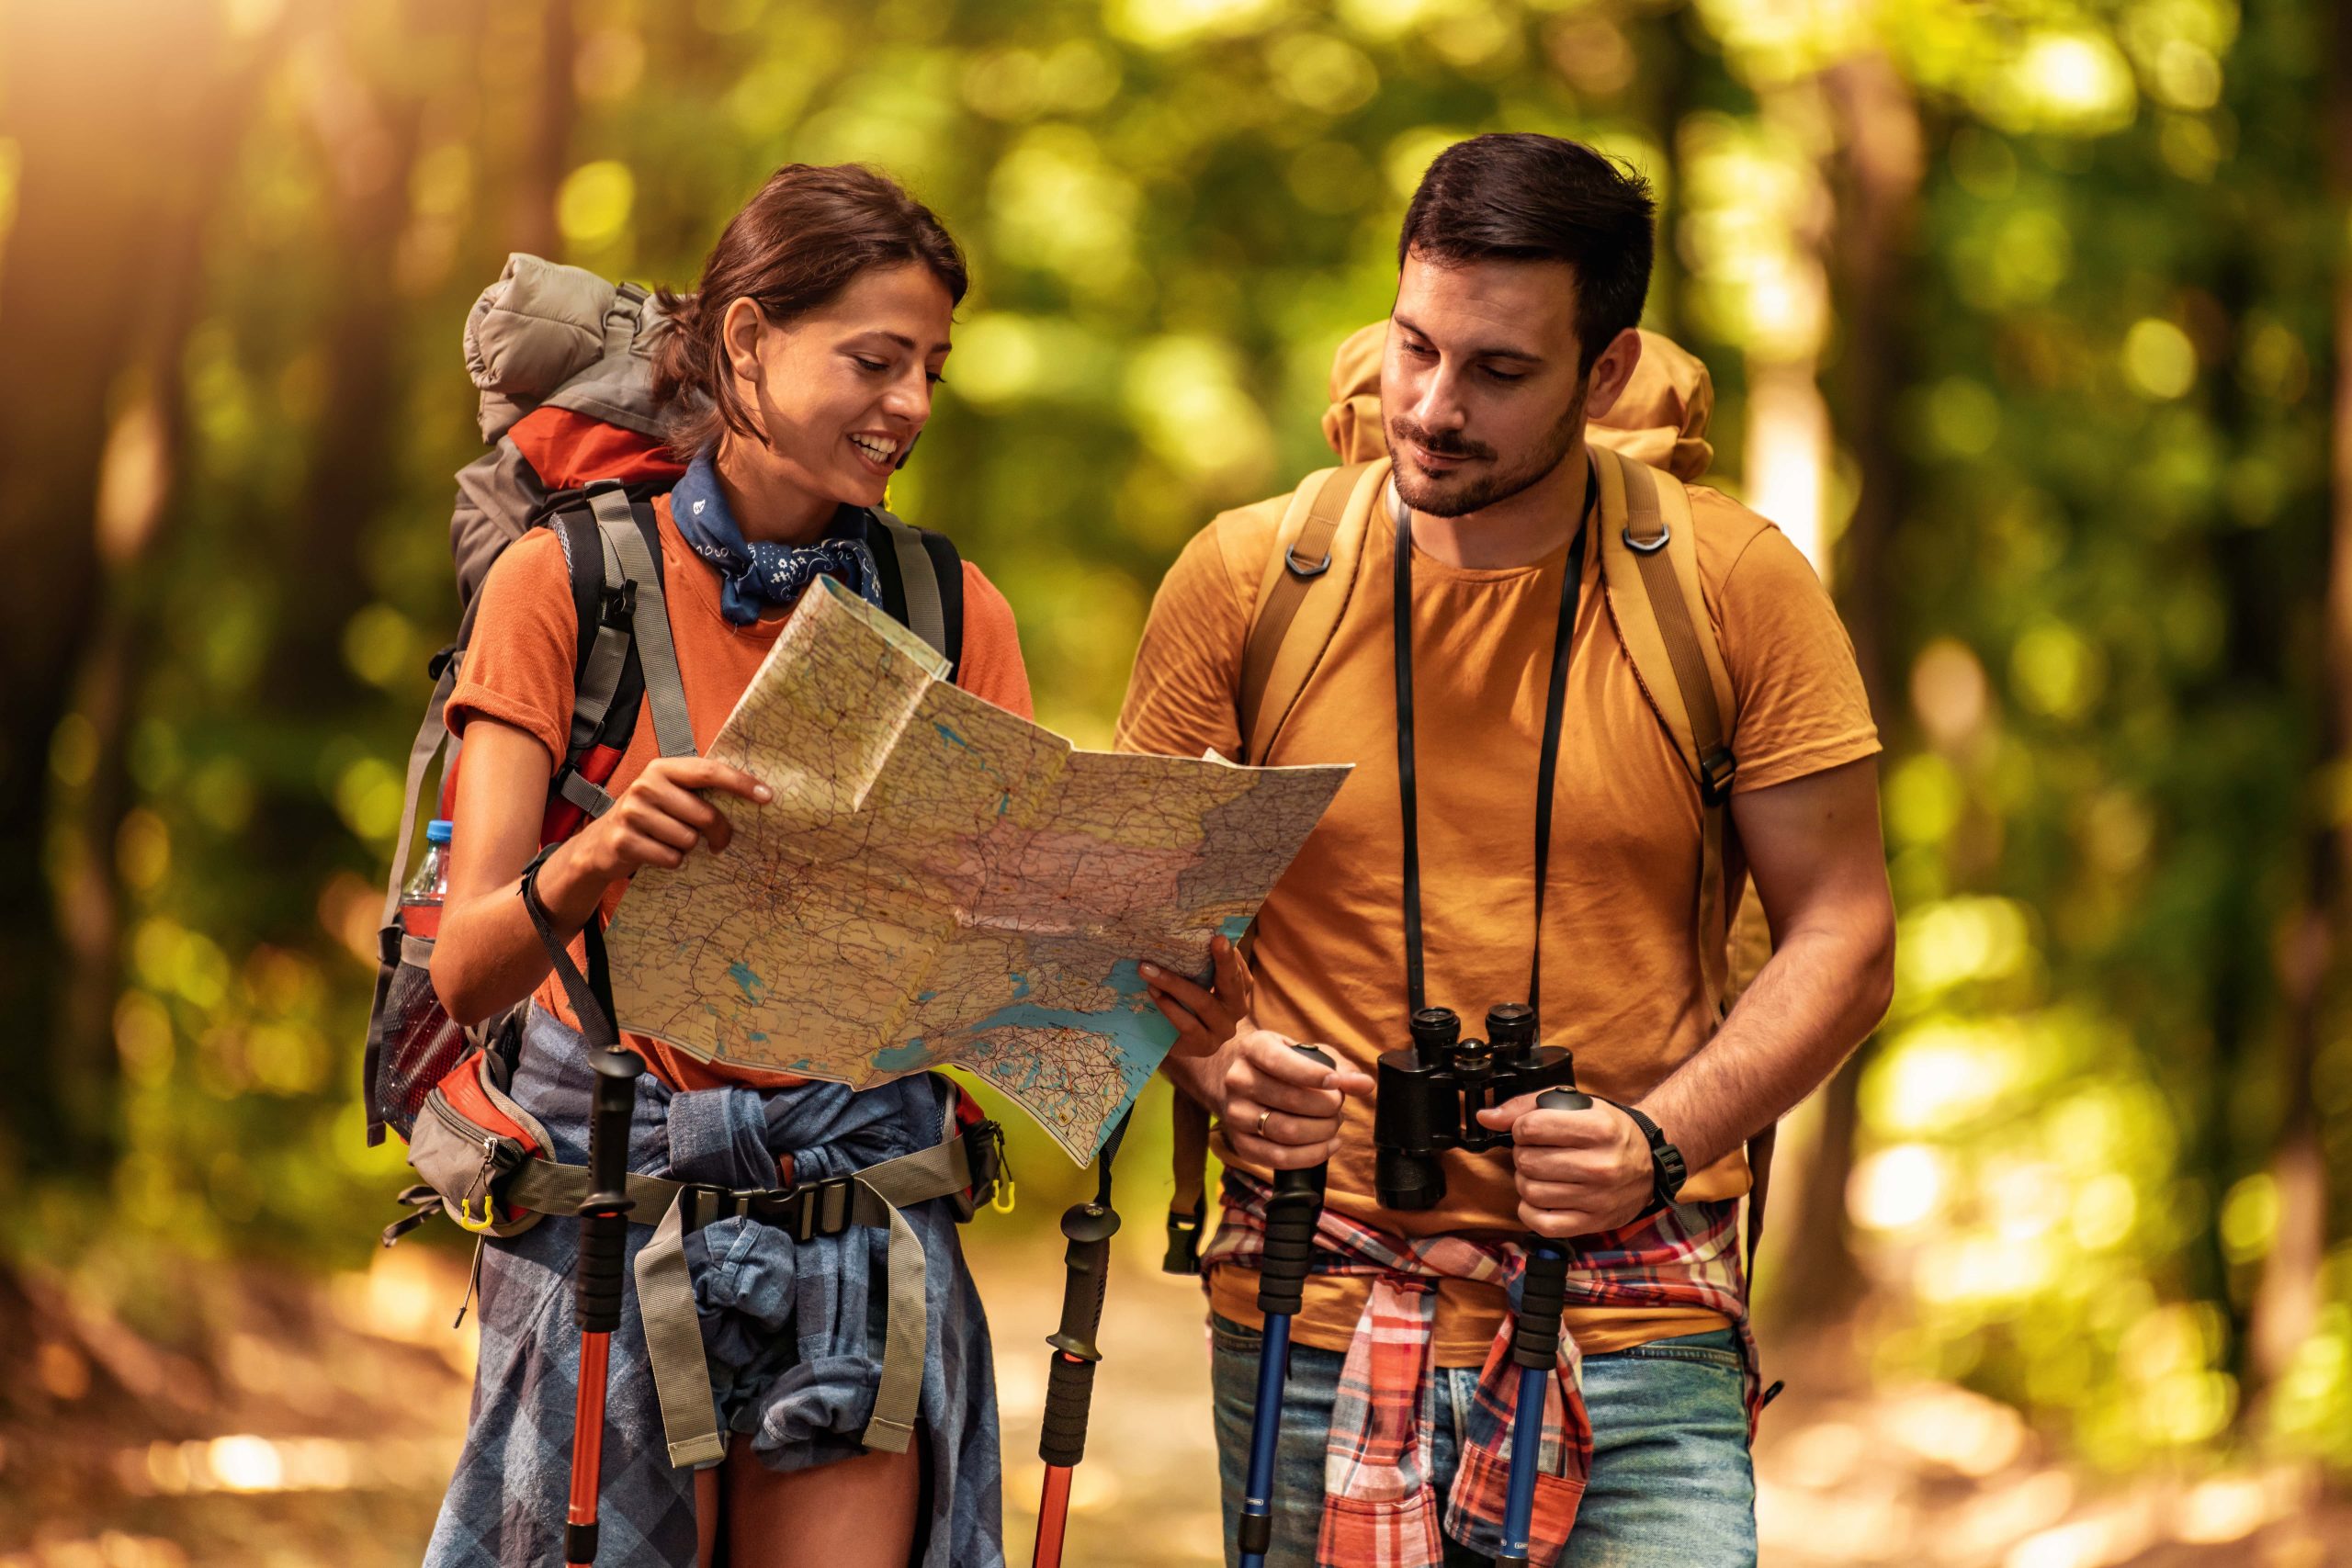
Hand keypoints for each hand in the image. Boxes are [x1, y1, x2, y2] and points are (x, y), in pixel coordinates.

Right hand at [566, 756, 771, 882]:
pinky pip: (671, 858)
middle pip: (705, 814)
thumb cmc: (652, 817)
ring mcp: (632, 812)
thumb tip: (757, 796)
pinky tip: (658, 853)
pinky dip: (672, 861)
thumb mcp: (672, 795)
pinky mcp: (624, 840)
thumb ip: (702, 790)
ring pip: (688, 840)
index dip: (741, 784)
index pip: (710, 771)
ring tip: (673, 842)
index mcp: (663, 768)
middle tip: (720, 841)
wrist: (602, 843)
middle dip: (719, 833)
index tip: (768, 797)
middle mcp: (646, 785)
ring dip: (688, 848)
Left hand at [1140, 935, 1252, 1058]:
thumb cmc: (1185, 1001)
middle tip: (1209, 942)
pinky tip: (1154, 993)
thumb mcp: (1194, 980)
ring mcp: (1223, 1030)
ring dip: (1174, 983)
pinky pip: (1188, 1024)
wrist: (1172, 1041)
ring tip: (1148, 970)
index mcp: (1238, 989)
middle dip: (1220, 961)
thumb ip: (1197, 964)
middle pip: (1230, 983)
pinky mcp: (1205, 1046)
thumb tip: (1180, 936)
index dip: (1229, 954)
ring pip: (1203, 1002)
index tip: (1218, 937)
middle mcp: (1237, 1009)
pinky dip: (1169, 1007)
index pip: (1237, 968)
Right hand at [1213, 1029, 1374, 1170]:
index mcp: (1253, 1049)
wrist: (1230, 1076)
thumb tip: (1365, 1084)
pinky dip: (1311, 1155)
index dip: (1312, 1075)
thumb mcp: (1304, 1053)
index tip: (1336, 1083)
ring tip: (1333, 1123)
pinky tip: (1328, 1145)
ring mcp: (1235, 1114)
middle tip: (1337, 1105)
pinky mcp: (1239, 1143)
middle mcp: (1238, 1081)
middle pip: (1290, 1101)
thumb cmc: (1278, 1063)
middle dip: (1326, 1107)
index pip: (1280, 1063)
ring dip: (1322, 1132)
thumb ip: (1338, 1066)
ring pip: (1286, 1132)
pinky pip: (1278, 1158)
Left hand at [1476, 1094, 1654, 1239]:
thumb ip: (1527, 1106)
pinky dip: (1530, 1210)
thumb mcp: (1576, 1105)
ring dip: (1526, 1180)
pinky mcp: (1593, 1223)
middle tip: (1538, 1152)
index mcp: (1599, 1129)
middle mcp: (1601, 1165)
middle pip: (1527, 1160)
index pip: (1531, 1127)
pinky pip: (1541, 1222)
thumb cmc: (1607, 1130)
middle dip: (1523, 1153)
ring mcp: (1597, 1198)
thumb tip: (1485, 1118)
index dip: (1522, 1128)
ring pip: (1529, 1190)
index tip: (1532, 1131)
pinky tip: (1540, 1197)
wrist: (1649, 1162)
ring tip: (1542, 1173)